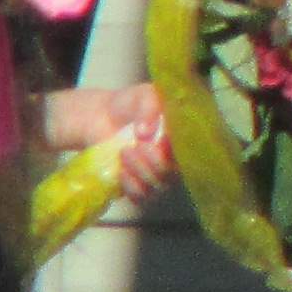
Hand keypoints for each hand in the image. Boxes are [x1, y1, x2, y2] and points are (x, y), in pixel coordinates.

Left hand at [41, 80, 170, 202]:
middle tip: (134, 145)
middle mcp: (173, 158)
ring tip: (124, 152)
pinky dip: (131, 186)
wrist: (102, 115)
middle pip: (172, 173)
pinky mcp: (137, 185)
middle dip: (153, 162)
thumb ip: (149, 107)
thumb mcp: (143, 95)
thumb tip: (145, 132)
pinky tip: (121, 171)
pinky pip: (141, 196)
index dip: (175, 151)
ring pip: (157, 186)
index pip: (190, 153)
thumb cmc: (129, 103)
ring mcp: (155, 174)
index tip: (159, 139)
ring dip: (139, 172)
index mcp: (182, 138)